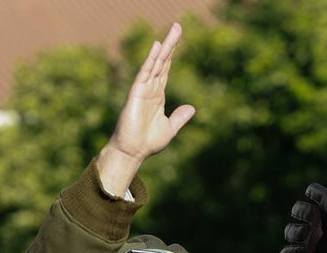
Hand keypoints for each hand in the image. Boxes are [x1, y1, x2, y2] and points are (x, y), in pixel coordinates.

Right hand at [97, 23, 195, 195]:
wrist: (134, 152)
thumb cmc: (148, 142)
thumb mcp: (170, 128)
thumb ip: (179, 117)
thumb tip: (192, 108)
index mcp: (158, 95)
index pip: (166, 69)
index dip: (172, 54)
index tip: (178, 39)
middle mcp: (150, 89)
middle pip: (162, 61)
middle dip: (171, 44)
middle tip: (178, 26)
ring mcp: (143, 89)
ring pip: (155, 63)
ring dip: (164, 47)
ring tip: (173, 31)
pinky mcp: (136, 94)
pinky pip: (145, 73)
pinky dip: (150, 60)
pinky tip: (157, 48)